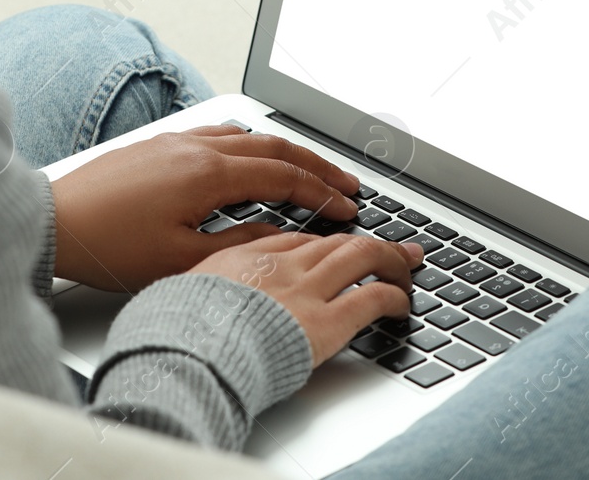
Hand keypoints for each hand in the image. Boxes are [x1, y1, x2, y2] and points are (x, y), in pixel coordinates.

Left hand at [51, 124, 362, 290]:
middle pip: (274, 149)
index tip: (347, 206)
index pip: (283, 178)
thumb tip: (279, 235)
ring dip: (285, 152)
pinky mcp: (159, 143)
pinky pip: (219, 134)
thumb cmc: (109, 246)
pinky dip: (250, 144)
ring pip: (248, 137)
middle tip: (348, 182)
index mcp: (207, 174)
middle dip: (317, 166)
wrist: (54, 222)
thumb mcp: (181, 260)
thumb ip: (238, 245)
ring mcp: (176, 140)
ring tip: (310, 169)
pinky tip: (252, 155)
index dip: (321, 194)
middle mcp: (196, 148)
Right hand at [190, 232, 421, 364]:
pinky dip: (393, 295)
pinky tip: (402, 303)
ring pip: (362, 256)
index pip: (297, 239)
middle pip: (335, 241)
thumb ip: (208, 285)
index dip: (325, 241)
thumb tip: (206, 291)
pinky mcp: (328, 320)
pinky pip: (372, 297)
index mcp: (245, 256)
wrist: (190, 350)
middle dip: (368, 240)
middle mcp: (282, 265)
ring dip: (391, 258)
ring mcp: (307, 289)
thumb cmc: (180, 330)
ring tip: (408, 265)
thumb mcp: (185, 291)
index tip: (337, 245)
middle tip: (393, 244)